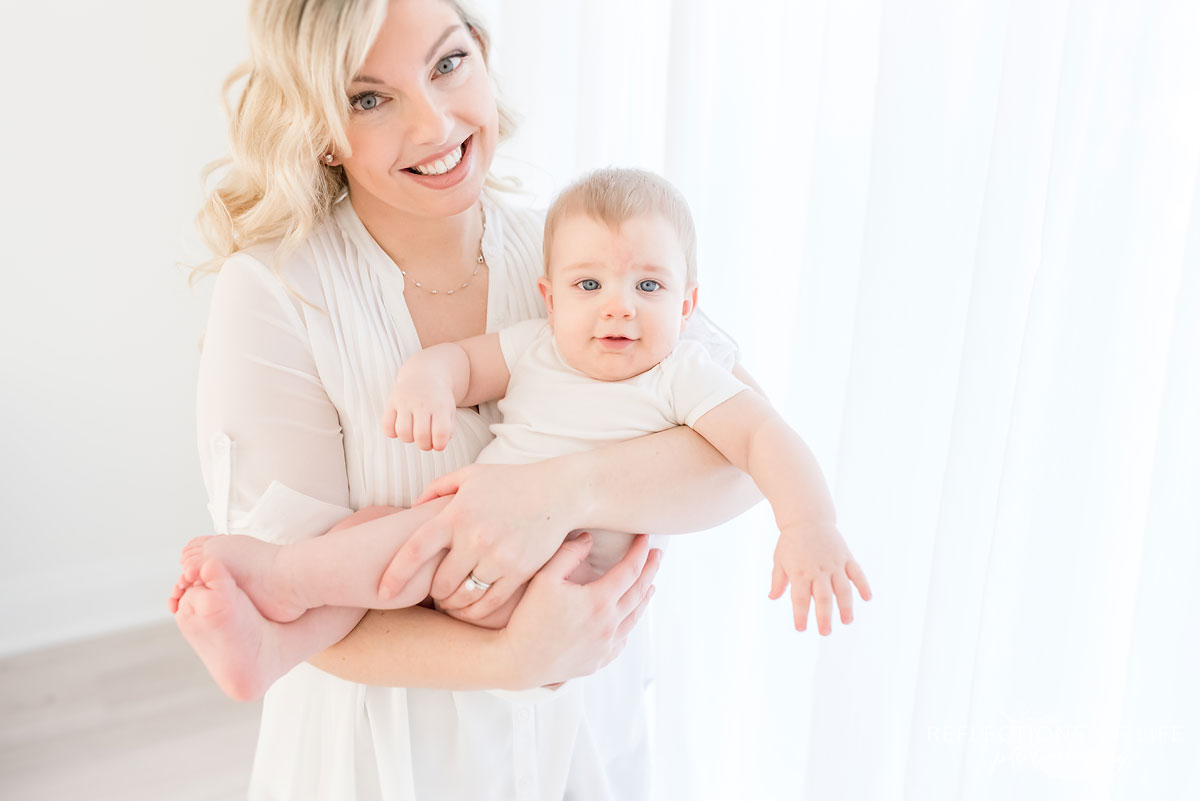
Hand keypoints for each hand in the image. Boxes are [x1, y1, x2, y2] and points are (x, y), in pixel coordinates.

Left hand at [376, 460, 578, 616]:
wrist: (559, 492)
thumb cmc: (511, 482)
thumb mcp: (470, 476)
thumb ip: (436, 489)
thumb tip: (411, 509)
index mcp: (456, 514)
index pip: (415, 551)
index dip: (394, 575)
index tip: (382, 592)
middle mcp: (475, 538)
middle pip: (440, 583)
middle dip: (433, 593)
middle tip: (434, 593)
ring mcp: (499, 557)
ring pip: (464, 597)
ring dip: (453, 605)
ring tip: (452, 601)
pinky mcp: (520, 572)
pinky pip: (490, 604)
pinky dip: (476, 611)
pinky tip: (472, 608)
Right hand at [380, 364, 456, 450]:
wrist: (425, 375)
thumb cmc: (439, 399)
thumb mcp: (449, 411)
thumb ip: (447, 430)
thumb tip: (438, 445)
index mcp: (441, 406)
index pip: (441, 433)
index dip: (439, 445)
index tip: (438, 444)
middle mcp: (422, 403)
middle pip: (421, 436)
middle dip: (424, 445)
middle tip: (426, 441)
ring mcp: (405, 401)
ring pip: (403, 433)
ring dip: (409, 439)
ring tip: (413, 432)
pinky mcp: (391, 401)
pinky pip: (386, 425)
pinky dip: (392, 432)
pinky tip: (400, 426)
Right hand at [498, 533, 661, 687]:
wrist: (519, 661)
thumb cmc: (528, 619)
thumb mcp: (544, 578)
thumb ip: (568, 554)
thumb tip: (588, 539)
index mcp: (599, 601)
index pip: (630, 569)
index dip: (639, 551)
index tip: (645, 538)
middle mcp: (609, 624)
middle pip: (639, 591)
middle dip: (650, 570)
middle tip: (657, 555)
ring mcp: (606, 645)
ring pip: (634, 617)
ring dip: (644, 597)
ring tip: (650, 585)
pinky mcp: (599, 660)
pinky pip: (622, 639)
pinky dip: (629, 623)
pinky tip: (628, 618)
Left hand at [769, 521, 871, 634]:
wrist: (808, 518)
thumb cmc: (791, 541)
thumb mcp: (779, 559)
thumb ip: (778, 580)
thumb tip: (772, 597)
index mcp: (799, 572)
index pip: (800, 599)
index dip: (800, 615)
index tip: (801, 628)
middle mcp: (818, 570)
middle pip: (823, 598)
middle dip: (824, 617)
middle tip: (825, 632)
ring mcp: (834, 564)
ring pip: (842, 589)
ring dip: (846, 606)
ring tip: (847, 621)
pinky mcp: (845, 557)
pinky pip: (856, 573)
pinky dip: (863, 585)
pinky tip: (867, 598)